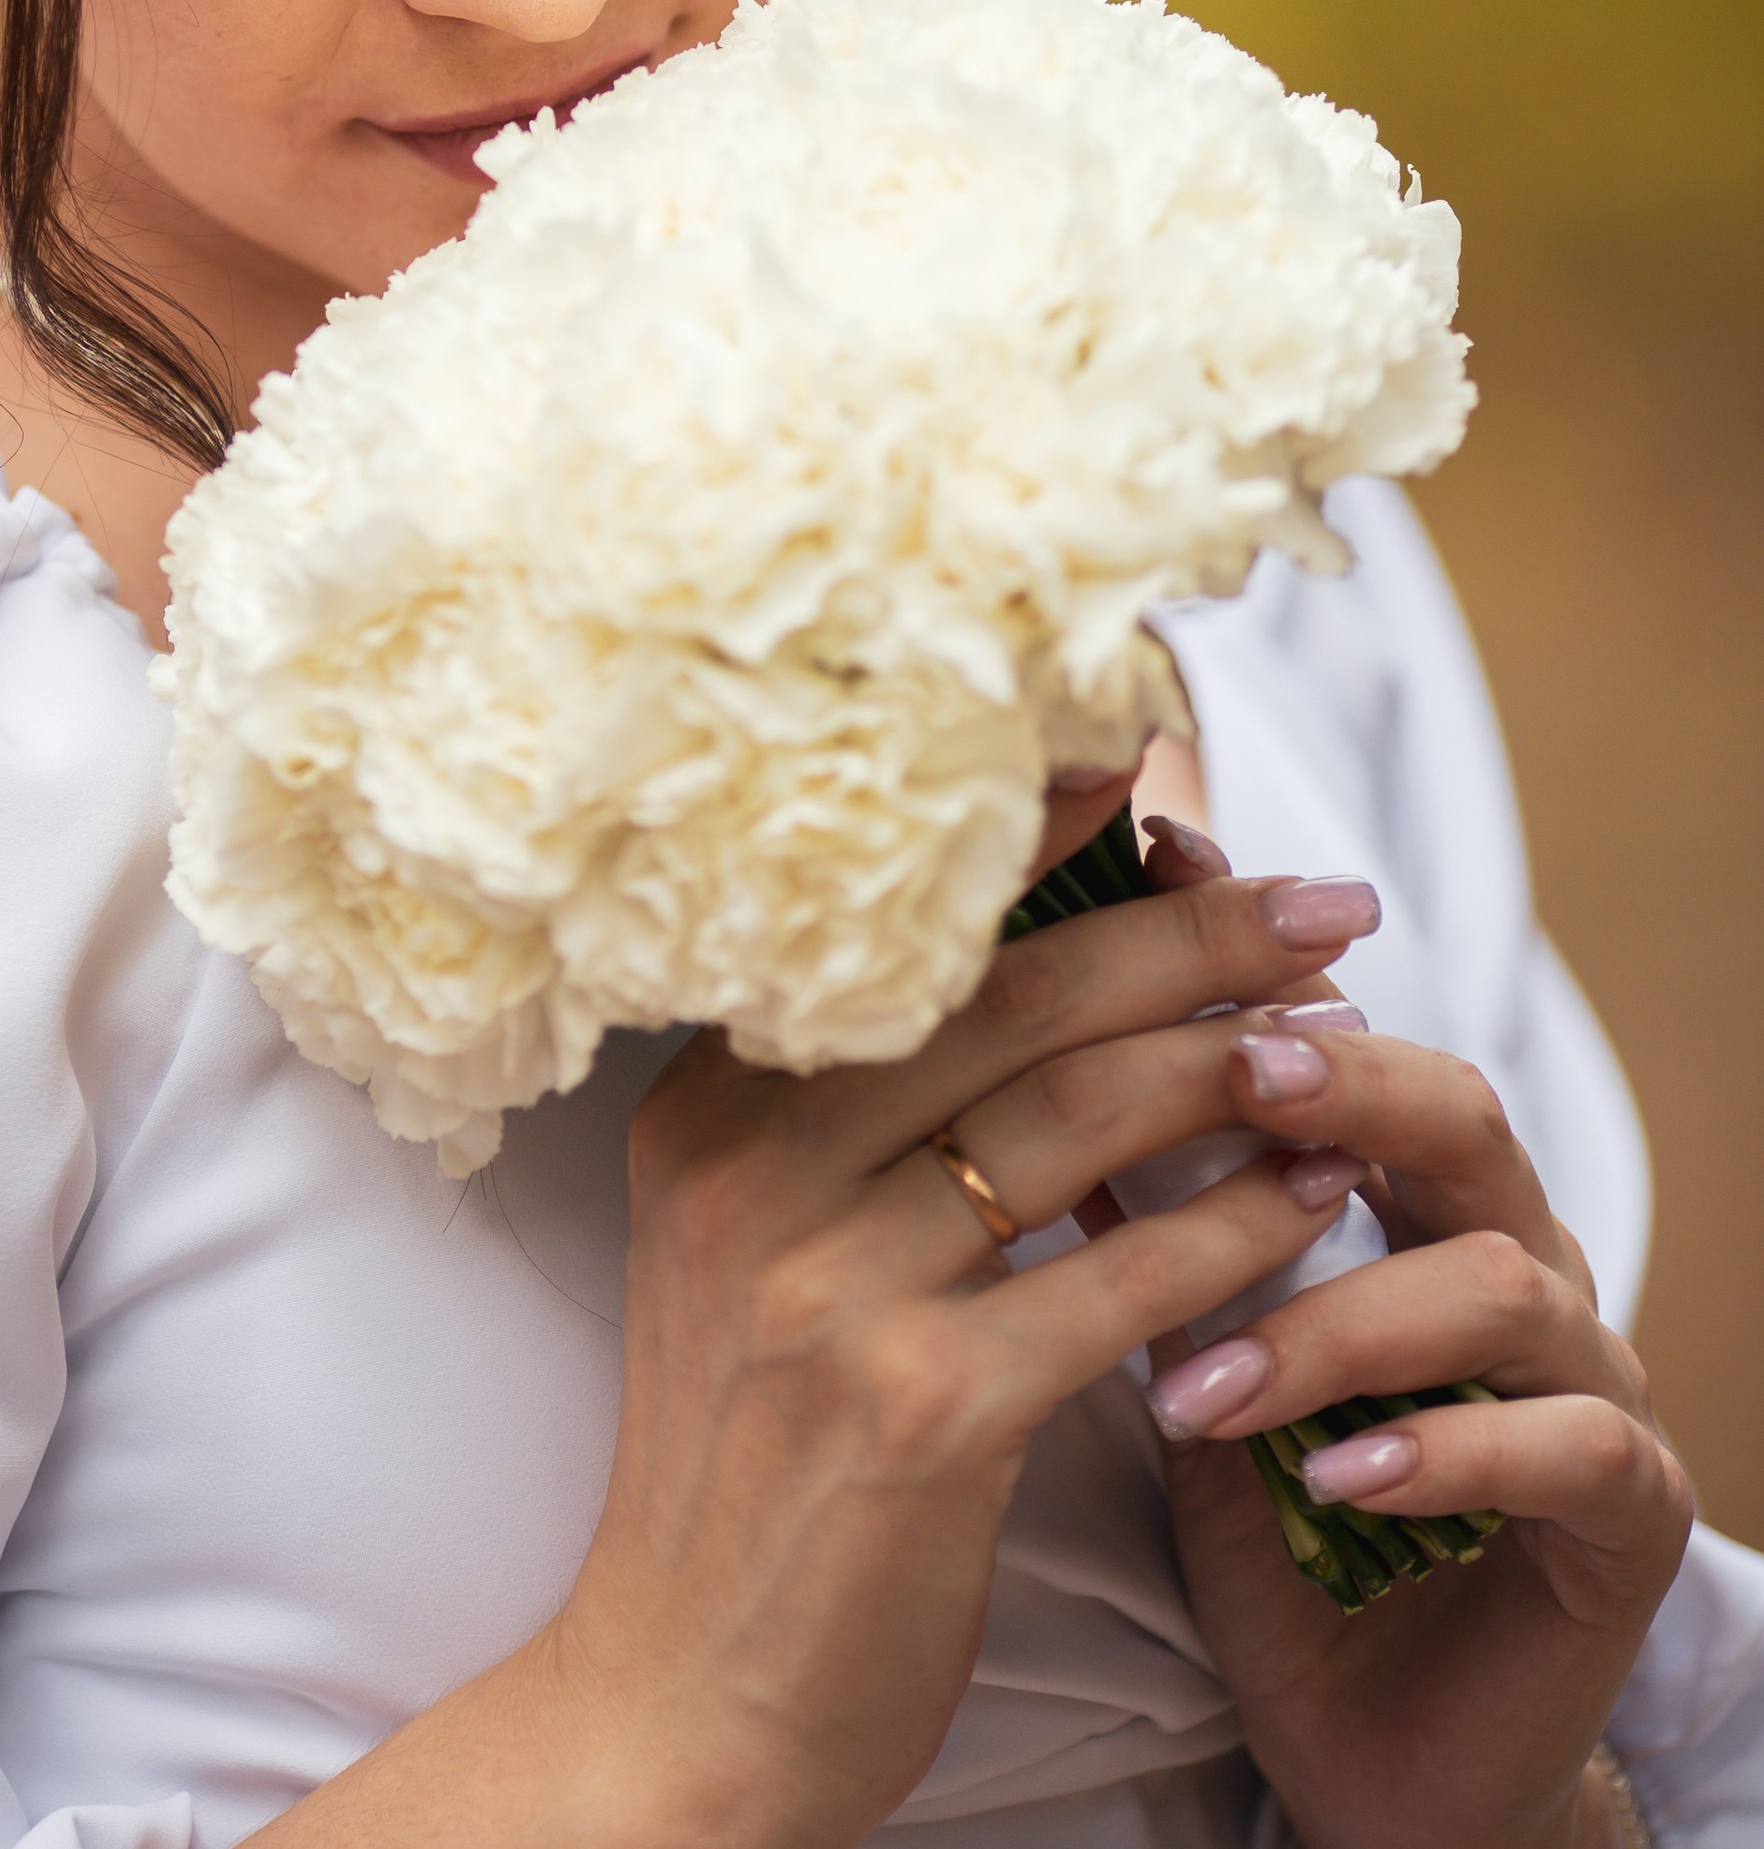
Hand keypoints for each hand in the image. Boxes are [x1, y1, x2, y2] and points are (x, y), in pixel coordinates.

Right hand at [530, 866, 1397, 1848]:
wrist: (681, 1698)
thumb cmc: (750, 1463)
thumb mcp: (750, 1250)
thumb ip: (854, 1118)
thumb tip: (1036, 968)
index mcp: (709, 1109)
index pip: (902, 935)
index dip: (1050, 849)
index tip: (1176, 786)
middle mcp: (753, 1170)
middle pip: (1010, 1000)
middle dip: (1188, 935)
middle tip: (1324, 900)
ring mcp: (830, 1286)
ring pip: (1074, 1120)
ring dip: (1233, 1065)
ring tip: (1342, 1037)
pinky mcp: (922, 1410)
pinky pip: (1115, 1284)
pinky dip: (1229, 1230)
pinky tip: (1307, 1202)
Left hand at [1136, 839, 1692, 1848]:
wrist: (1377, 1751)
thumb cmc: (1271, 1525)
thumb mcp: (1182, 1344)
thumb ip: (1136, 1205)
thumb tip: (992, 1045)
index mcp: (1412, 1198)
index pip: (1347, 1033)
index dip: (1259, 955)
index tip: (1156, 869)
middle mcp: (1518, 1258)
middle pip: (1458, 1111)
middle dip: (1345, 1080)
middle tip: (1234, 1075)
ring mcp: (1591, 1380)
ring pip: (1496, 1286)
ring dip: (1334, 1326)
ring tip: (1192, 1388)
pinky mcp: (1628, 1514)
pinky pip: (1564, 1450)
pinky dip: (1440, 1452)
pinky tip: (1336, 1477)